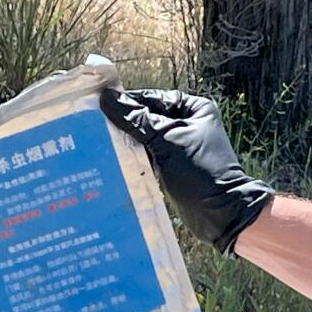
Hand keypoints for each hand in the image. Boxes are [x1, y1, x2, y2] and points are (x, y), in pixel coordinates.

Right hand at [100, 88, 273, 253]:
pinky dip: (134, 159)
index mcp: (193, 108)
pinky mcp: (173, 167)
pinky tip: (112, 161)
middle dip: (123, 124)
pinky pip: (149, 157)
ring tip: (96, 144)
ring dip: (126, 143)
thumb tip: (107, 98)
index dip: (125, 102)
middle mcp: (188, 123)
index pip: (151, 98)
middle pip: (147, 118)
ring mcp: (180, 146)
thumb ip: (136, 120)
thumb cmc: (200, 171)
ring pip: (146, 139)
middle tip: (90, 126)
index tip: (96, 105)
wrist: (221, 213)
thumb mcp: (166, 141)